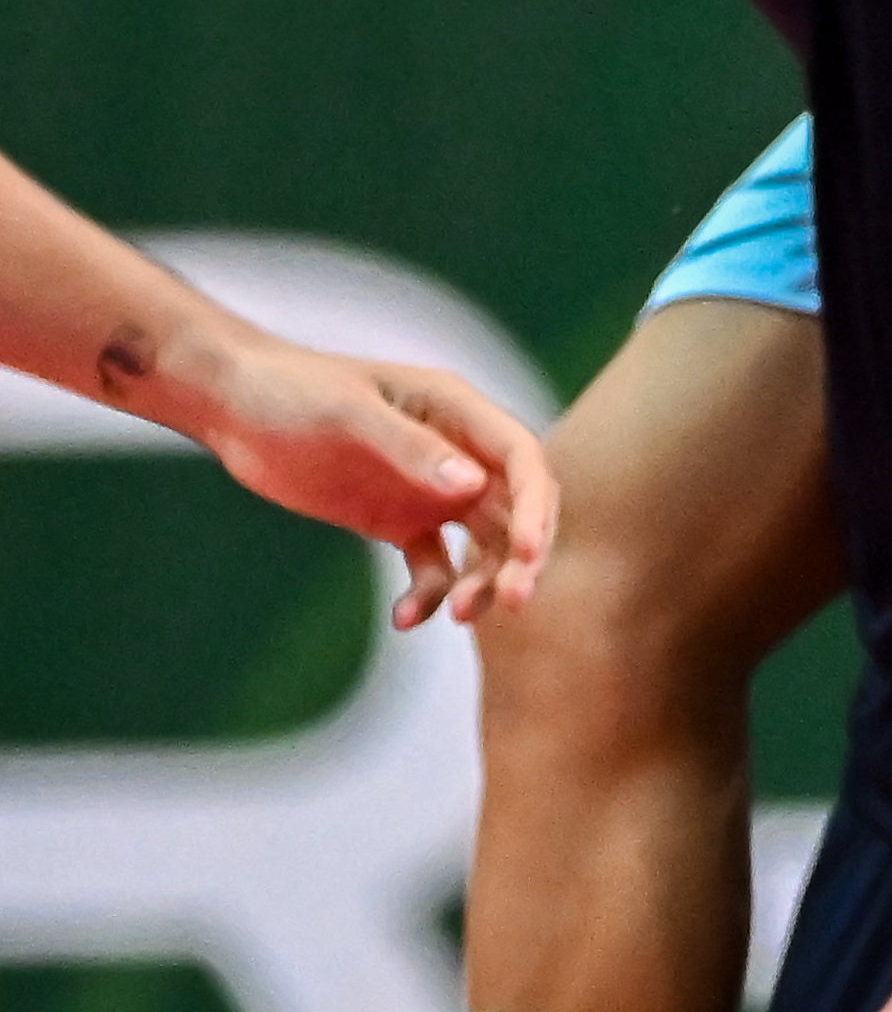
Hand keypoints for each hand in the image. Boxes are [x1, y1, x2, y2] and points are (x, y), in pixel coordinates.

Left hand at [172, 327, 557, 628]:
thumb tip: (473, 486)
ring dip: (481, 582)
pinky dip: (430, 594)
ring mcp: (433, 489)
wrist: (234, 406)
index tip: (529, 555)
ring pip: (485, 545)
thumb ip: (410, 448)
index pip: (522, 459)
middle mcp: (459, 452)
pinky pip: (434, 566)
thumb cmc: (292, 392)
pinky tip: (405, 619)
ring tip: (457, 616)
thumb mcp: (348, 413)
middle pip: (516, 509)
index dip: (536, 507)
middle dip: (522, 556)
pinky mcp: (401, 522)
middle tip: (512, 602)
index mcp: (458, 410)